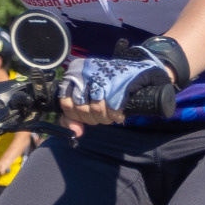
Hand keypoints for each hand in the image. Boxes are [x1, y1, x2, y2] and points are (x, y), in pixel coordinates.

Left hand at [59, 49, 174, 129]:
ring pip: (95, 110)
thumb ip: (73, 117)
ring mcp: (102, 77)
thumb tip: (75, 132)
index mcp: (75, 72)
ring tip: (111, 112)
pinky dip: (116, 116)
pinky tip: (118, 113)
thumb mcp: (87, 99)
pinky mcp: (118, 85)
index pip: (65, 103)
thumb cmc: (110, 87)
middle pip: (80, 109)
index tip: (87, 115)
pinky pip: (112, 110)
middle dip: (92, 118)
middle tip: (102, 114)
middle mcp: (86, 72)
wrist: (139, 72)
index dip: (77, 115)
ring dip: (105, 118)